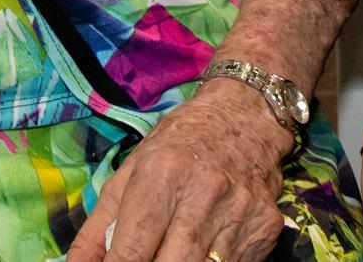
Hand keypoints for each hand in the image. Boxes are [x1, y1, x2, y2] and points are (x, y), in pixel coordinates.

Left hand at [66, 81, 291, 261]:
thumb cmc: (178, 144)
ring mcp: (239, 214)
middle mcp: (204, 194)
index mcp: (161, 176)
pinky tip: (201, 252)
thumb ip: (96, 228)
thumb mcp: (128, 173)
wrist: (245, 114)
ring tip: (168, 253)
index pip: (131, 253)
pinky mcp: (265, 229)